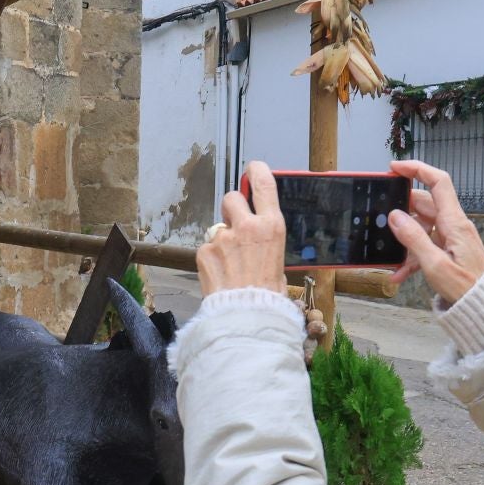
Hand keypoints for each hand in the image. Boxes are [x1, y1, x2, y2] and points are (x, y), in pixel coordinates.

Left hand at [197, 162, 286, 296]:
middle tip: (235, 227)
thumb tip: (256, 235)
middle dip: (231, 209)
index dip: (256, 171)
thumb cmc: (268, 294)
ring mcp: (223, 237)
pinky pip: (206, 248)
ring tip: (230, 264)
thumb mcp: (278, 261)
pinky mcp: (205, 251)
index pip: (264, 184)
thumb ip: (264, 241)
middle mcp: (247, 226)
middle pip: (231, 197)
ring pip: (217, 227)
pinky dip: (210, 259)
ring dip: (221, 240)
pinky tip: (220, 275)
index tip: (252, 168)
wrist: (247, 316)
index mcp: (271, 226)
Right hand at [386, 160, 483, 305]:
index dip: (417, 169)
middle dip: (401, 210)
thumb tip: (395, 216)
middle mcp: (453, 225)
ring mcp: (450, 238)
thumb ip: (413, 239)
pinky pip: (425, 245)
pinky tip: (400, 273)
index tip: (394, 168)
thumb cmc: (466, 288)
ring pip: (421, 226)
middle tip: (381, 219)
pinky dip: (411, 256)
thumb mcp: (435, 265)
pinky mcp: (448, 250)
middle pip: (424, 204)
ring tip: (390, 257)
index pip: (438, 182)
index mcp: (454, 223)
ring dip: (404, 239)